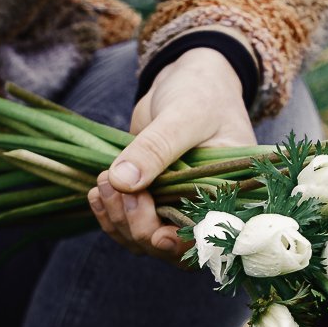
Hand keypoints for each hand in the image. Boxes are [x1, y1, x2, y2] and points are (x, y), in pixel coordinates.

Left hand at [87, 45, 255, 260]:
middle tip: (114, 186)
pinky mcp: (152, 199)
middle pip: (172, 247)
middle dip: (139, 226)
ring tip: (102, 182)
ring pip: (145, 240)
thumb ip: (156, 148)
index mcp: (231, 194)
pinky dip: (110, 214)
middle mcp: (206, 207)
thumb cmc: (200, 91)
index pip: (210, 237)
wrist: (186, 78)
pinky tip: (96, 193)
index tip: (157, 236)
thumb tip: (122, 182)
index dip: (184, 245)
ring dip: (119, 220)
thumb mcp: (183, 114)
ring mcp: (176, 206)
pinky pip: (129, 224)